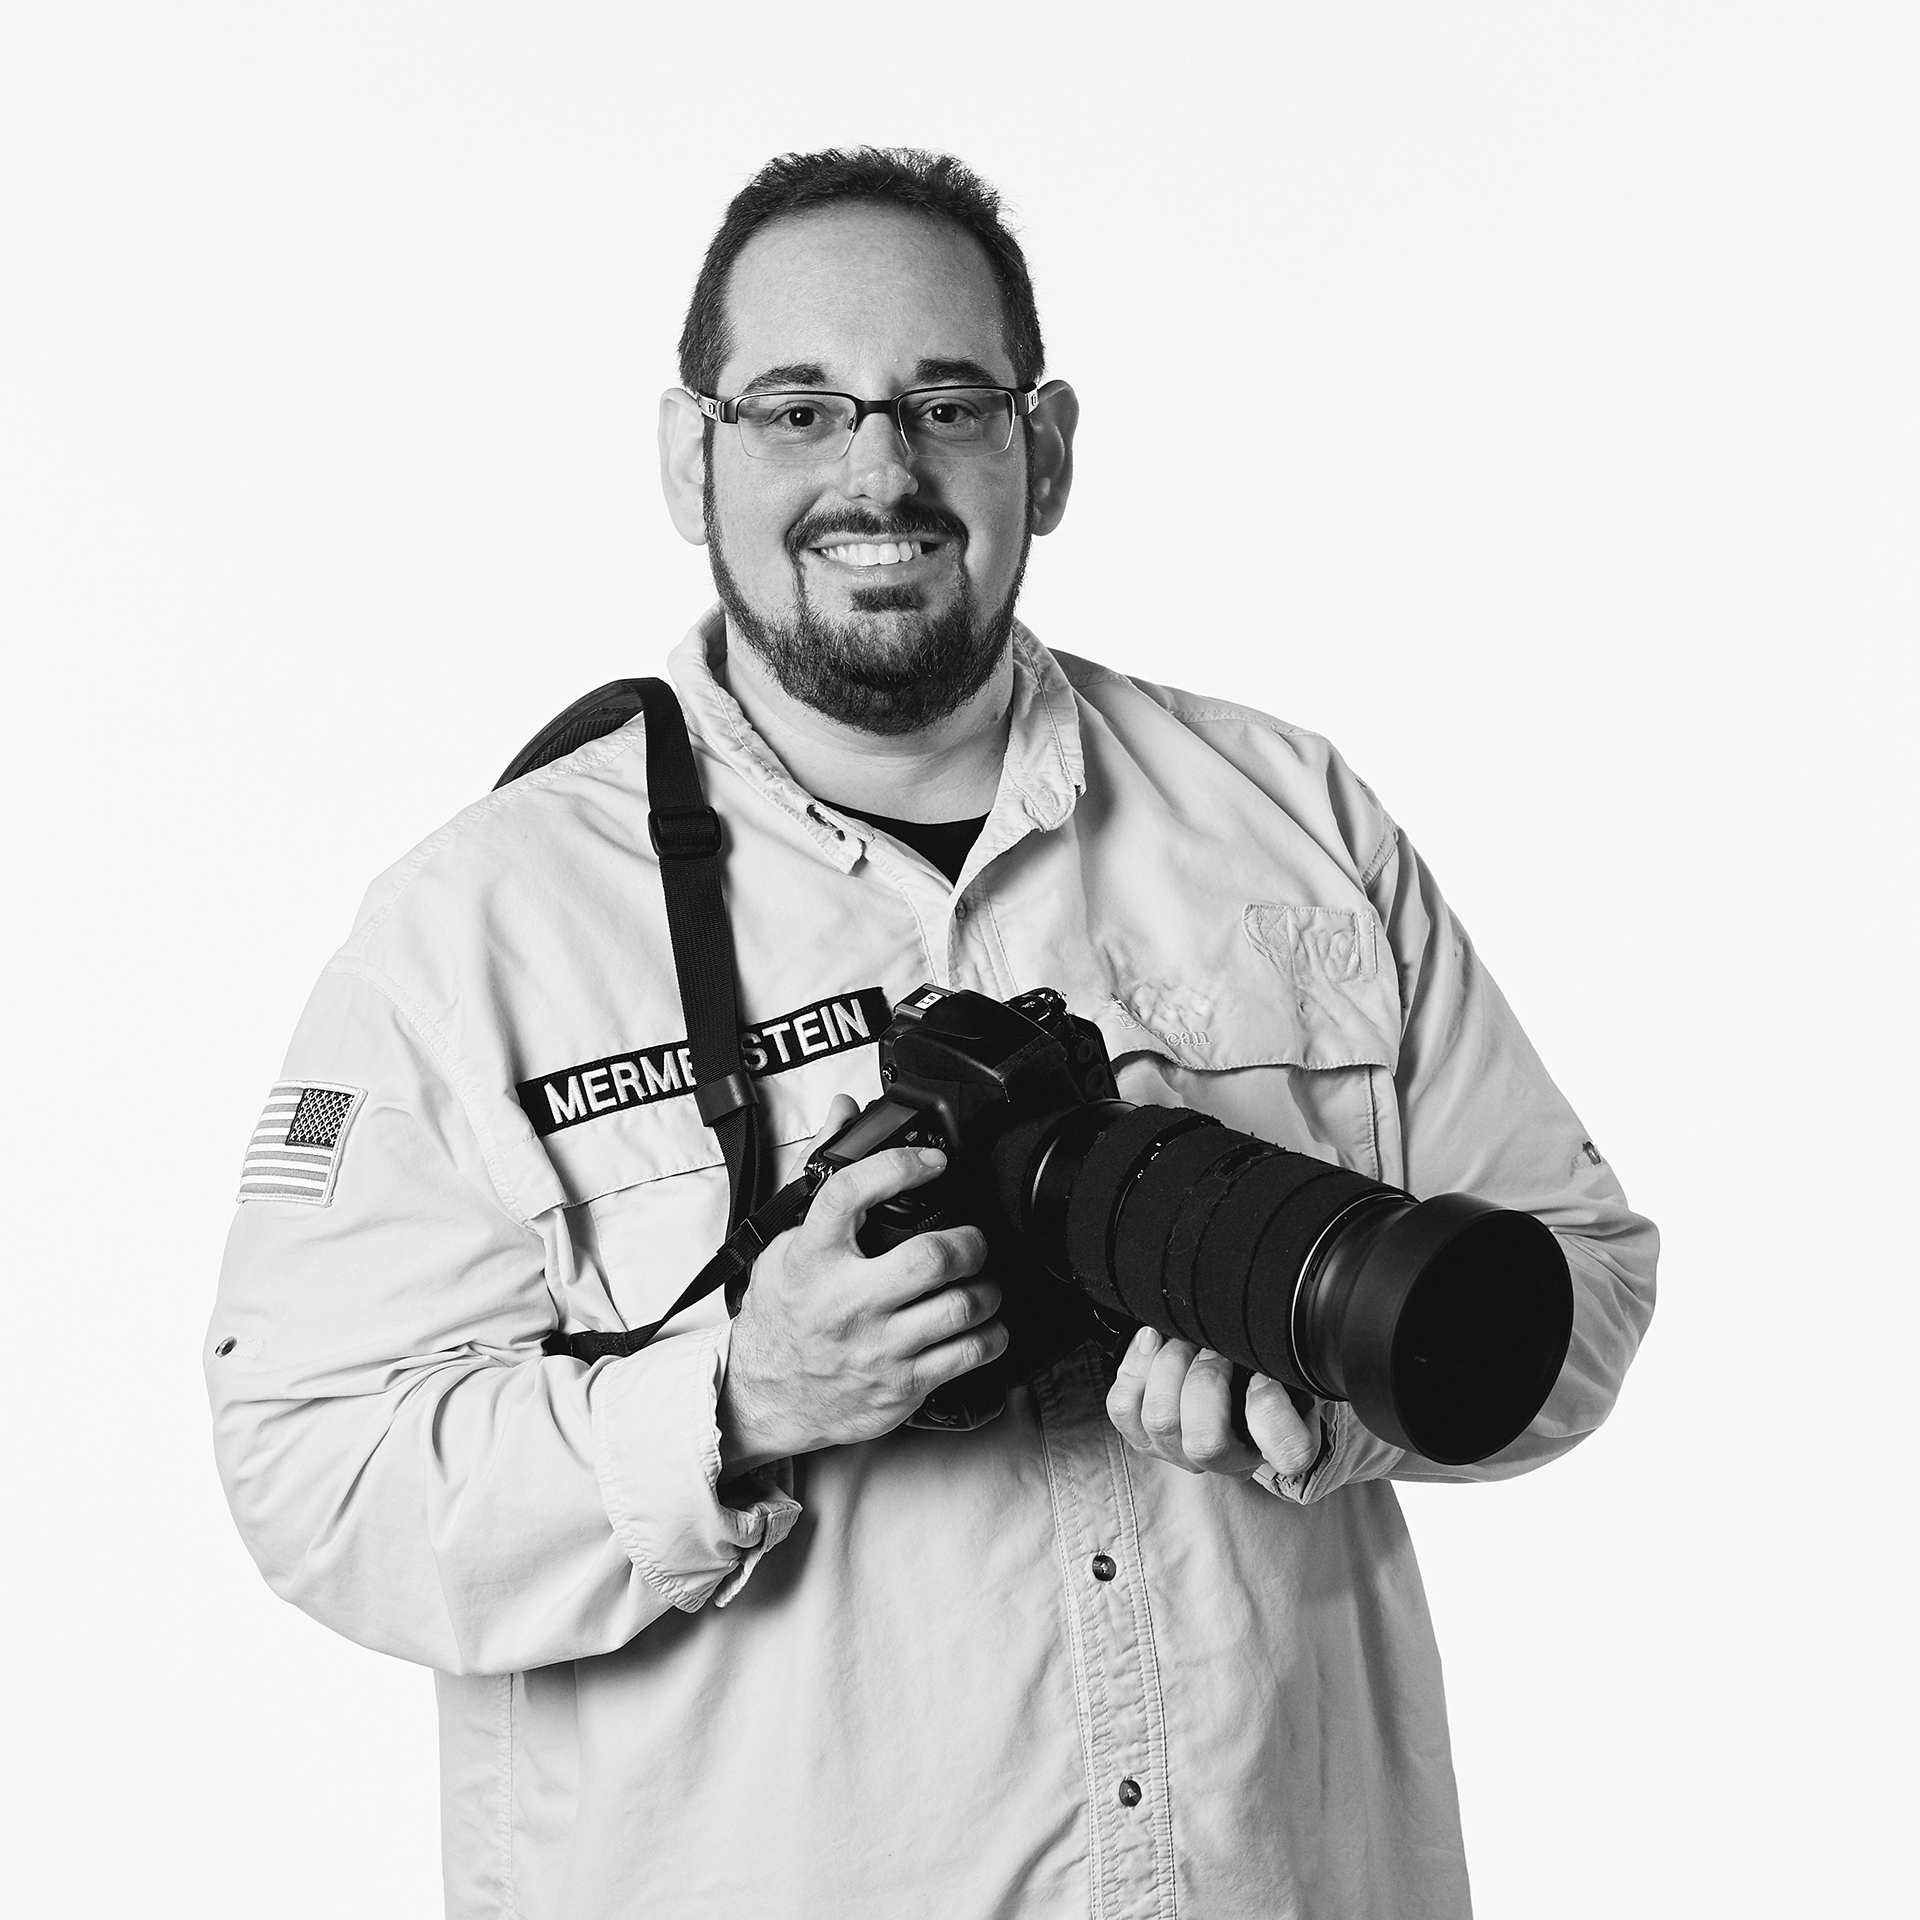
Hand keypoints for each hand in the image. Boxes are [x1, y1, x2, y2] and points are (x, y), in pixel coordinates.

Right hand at [718, 1096, 1006, 1474]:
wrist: (765, 1397)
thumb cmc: (780, 1317)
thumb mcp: (786, 1244)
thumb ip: (822, 1178)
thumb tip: (844, 1112)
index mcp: (811, 1259)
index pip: (849, 1195)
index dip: (898, 1166)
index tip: (931, 1161)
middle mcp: (845, 1302)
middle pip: (930, 1257)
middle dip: (969, 1241)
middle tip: (971, 1239)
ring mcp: (877, 1347)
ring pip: (961, 1306)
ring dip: (986, 1288)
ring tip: (979, 1280)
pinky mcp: (901, 1385)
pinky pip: (969, 1354)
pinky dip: (990, 1334)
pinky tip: (983, 1324)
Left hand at [1105, 1328, 1320, 1480]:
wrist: (1220, 1369)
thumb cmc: (1255, 1366)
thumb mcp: (1285, 1363)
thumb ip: (1284, 1360)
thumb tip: (1264, 1351)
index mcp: (1276, 1442)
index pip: (1288, 1452)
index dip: (1271, 1410)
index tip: (1263, 1375)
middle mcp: (1226, 1458)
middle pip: (1206, 1440)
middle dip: (1205, 1378)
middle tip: (1213, 1347)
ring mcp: (1178, 1451)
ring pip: (1161, 1420)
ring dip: (1169, 1366)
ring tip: (1183, 1340)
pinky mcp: (1142, 1435)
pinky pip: (1123, 1407)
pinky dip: (1135, 1367)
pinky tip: (1153, 1342)